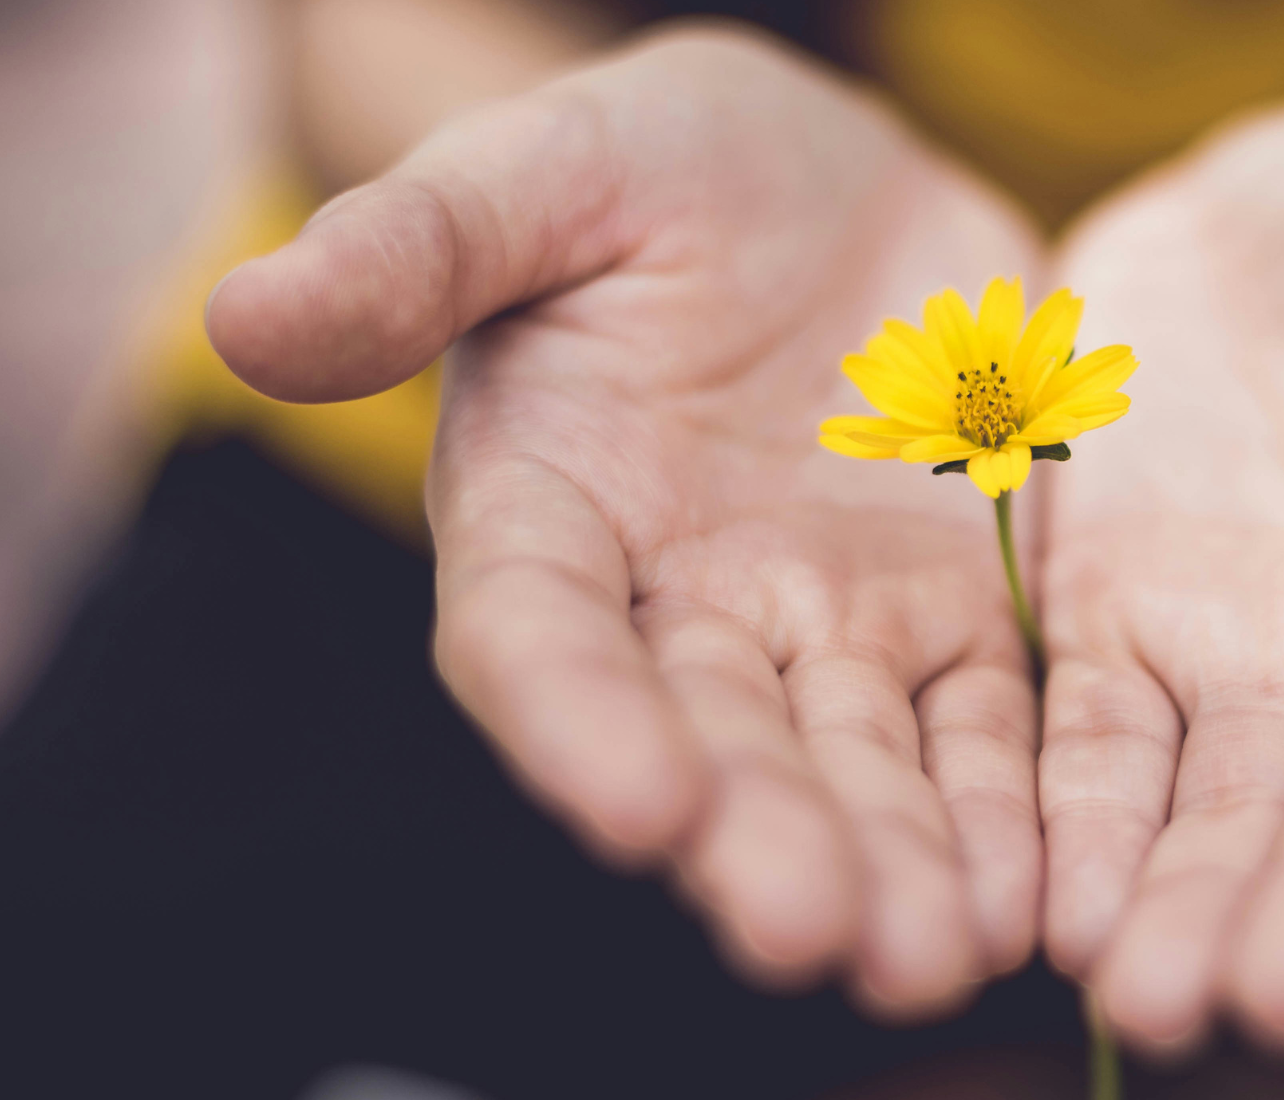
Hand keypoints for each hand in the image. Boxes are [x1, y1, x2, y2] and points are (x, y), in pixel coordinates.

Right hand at [208, 27, 1045, 1017]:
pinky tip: (1038, 892)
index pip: (540, 637)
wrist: (832, 179)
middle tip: (814, 934)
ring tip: (936, 951)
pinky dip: (1008, 807)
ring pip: (857, 761)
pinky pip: (983, 724)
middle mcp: (679, 603)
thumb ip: (420, 246)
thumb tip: (245, 312)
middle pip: (713, 740)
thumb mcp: (547, 168)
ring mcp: (824, 622)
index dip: (580, 724)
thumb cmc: (658, 164)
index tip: (638, 807)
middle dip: (761, 839)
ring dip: (895, 861)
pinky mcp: (953, 615)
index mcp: (549, 509)